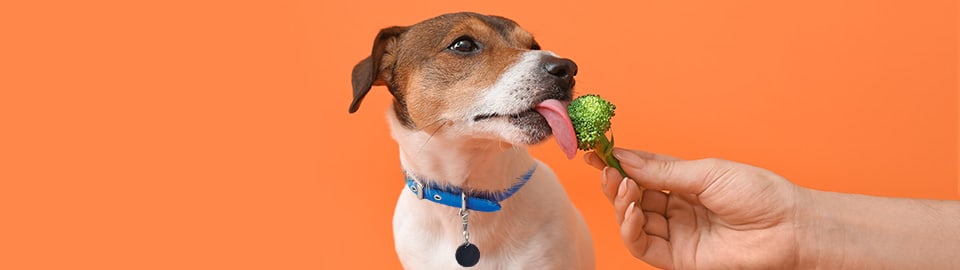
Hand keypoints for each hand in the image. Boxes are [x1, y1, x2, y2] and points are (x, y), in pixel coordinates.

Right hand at [585, 148, 804, 268]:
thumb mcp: (706, 172)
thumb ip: (661, 171)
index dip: (619, 163)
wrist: (789, 229)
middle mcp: (678, 209)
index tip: (597, 152)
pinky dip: (630, 229)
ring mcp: (677, 234)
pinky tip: (631, 211)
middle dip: (616, 182)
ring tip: (623, 188)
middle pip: (633, 196)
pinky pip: (643, 245)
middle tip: (605, 170)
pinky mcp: (678, 258)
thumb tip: (624, 157)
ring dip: (621, 203)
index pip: (643, 172)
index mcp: (686, 183)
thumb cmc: (759, 195)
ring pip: (632, 221)